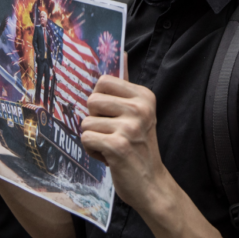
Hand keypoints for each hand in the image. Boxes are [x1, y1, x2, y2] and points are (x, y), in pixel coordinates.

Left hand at [80, 59, 170, 212]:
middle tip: (112, 132)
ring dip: (93, 137)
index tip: (111, 113)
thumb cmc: (139, 146)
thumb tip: (121, 53)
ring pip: (86, 122)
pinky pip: (86, 139)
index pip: (103, 81)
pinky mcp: (118, 146)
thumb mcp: (139, 112)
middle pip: (91, 100)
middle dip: (94, 119)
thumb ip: (126, 86)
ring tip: (111, 146)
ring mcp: (130, 127)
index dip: (100, 99)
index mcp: (144, 96)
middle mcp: (140, 108)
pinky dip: (92, 151)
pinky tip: (108, 157)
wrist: (152, 184)